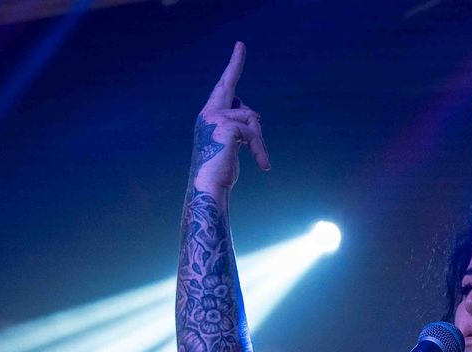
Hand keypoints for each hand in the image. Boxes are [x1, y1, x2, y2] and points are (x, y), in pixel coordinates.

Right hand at [191, 42, 271, 197]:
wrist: (210, 187)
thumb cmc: (221, 170)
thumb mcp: (232, 144)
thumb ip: (240, 126)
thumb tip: (255, 115)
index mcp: (209, 116)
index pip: (223, 88)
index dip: (233, 67)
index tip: (240, 46)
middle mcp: (209, 112)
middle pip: (230, 87)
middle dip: (235, 62)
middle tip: (240, 45)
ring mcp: (216, 118)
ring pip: (251, 118)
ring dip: (259, 140)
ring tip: (260, 160)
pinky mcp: (227, 127)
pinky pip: (253, 132)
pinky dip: (260, 150)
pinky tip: (263, 165)